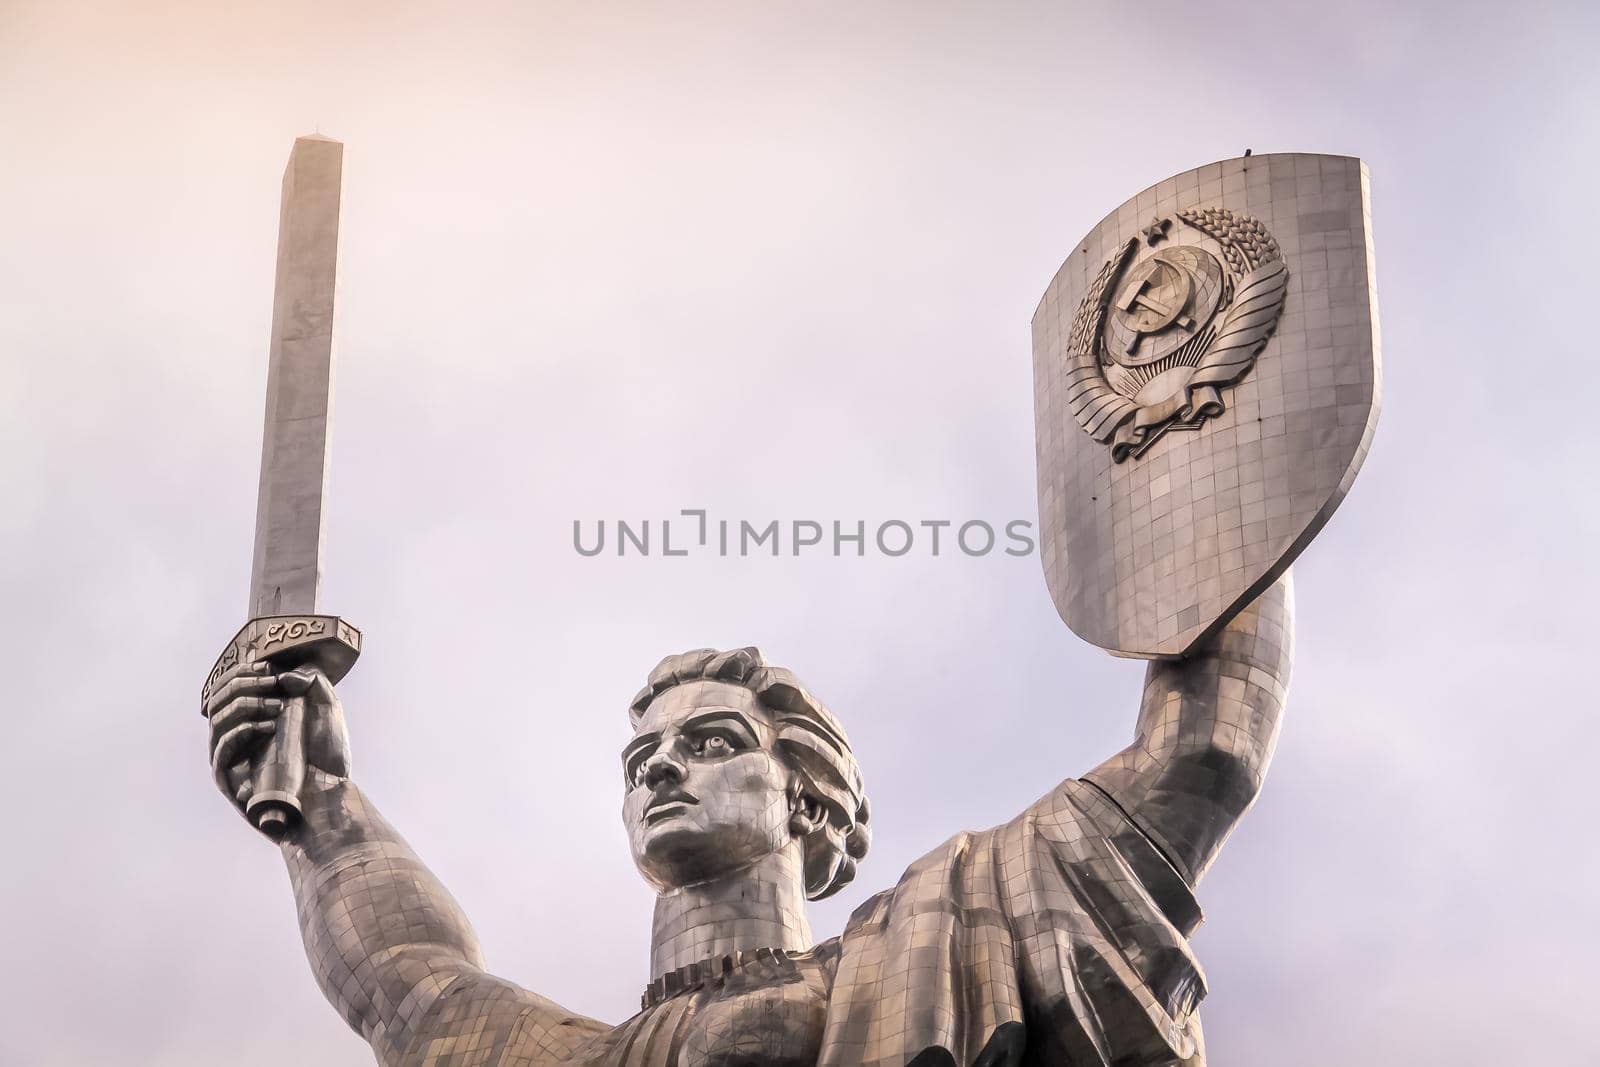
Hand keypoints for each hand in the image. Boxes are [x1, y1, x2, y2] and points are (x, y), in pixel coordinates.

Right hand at [204, 662, 351, 822]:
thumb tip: (285, 673)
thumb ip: (311, 682)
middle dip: (242, 684)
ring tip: (277, 706)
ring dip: (244, 705)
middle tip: (271, 680)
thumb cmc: (327, 757)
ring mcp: (230, 759)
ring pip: (217, 722)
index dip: (243, 672)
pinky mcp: (229, 781)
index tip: (268, 666)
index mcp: (250, 718)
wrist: (331, 796)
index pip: (229, 689)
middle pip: (218, 701)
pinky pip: (221, 751)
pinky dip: (241, 732)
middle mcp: (235, 737)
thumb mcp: (326, 710)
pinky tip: (268, 726)